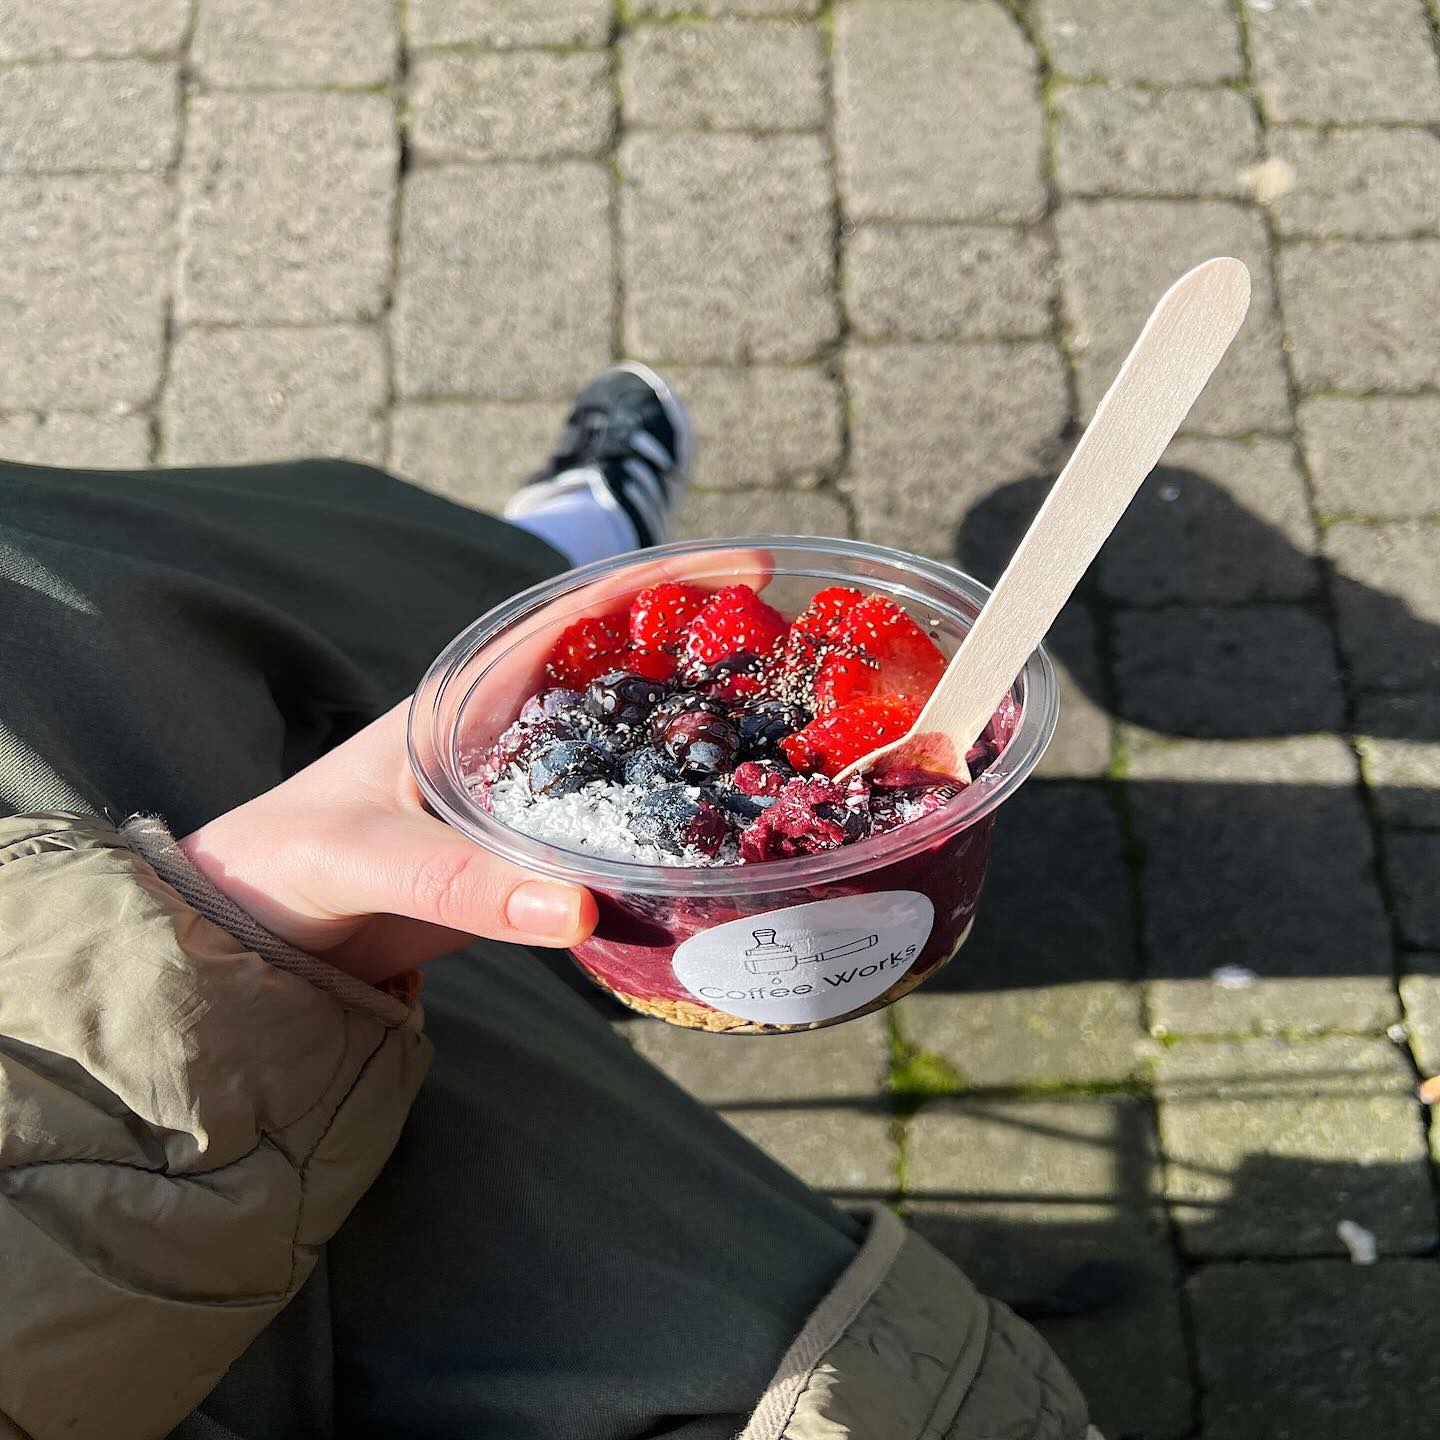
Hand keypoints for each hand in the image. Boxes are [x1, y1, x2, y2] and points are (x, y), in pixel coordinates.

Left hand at [182, 545, 771, 985]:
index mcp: (472, 694)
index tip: (747, 568)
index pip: (578, 613)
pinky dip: (674, 813)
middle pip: (628, 671)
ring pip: (634, 745)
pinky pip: (622, 818)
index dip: (662, 581)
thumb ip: (460, 883)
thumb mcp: (365, 859)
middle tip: (799, 661)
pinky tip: (728, 826)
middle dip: (708, 652)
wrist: (265, 933)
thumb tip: (580, 906)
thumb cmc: (289, 865)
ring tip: (789, 736)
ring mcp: (532, 790)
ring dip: (702, 732)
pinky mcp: (538, 852)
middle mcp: (514, 729)